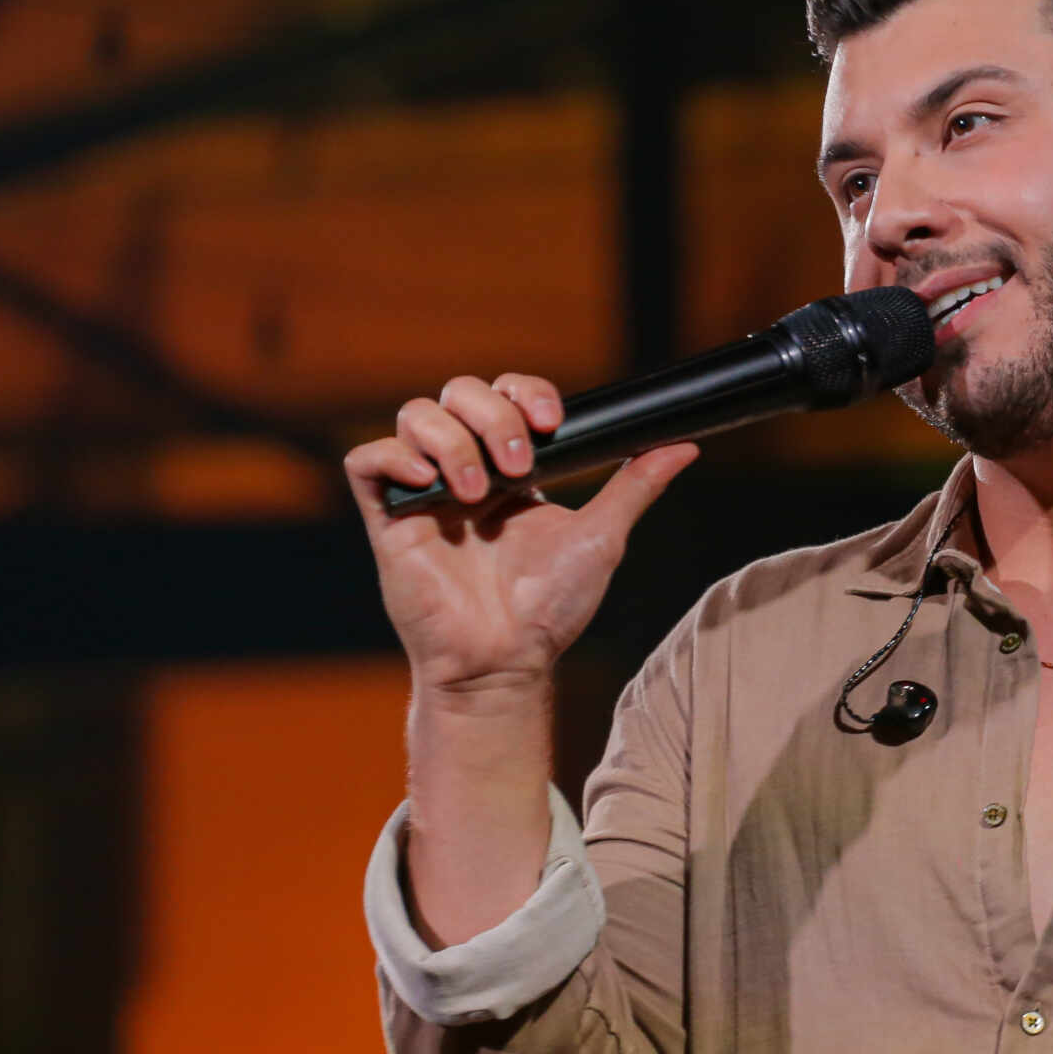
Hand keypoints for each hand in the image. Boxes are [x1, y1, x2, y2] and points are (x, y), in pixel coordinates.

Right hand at [344, 373, 698, 692]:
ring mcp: (425, 492)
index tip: (551, 420)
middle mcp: (465, 470)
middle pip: (459, 393)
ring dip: (452, 441)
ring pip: (415, 414)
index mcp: (511, 468)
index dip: (524, 392)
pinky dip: (395, 456)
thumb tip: (685, 444)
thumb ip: (635, 485)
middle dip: (494, 417)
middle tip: (521, 468)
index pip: (505, 394)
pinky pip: (367, 460)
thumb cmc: (550, 607)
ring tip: (480, 493)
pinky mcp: (389, 520)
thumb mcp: (602, 536)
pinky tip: (430, 484)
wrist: (506, 661)